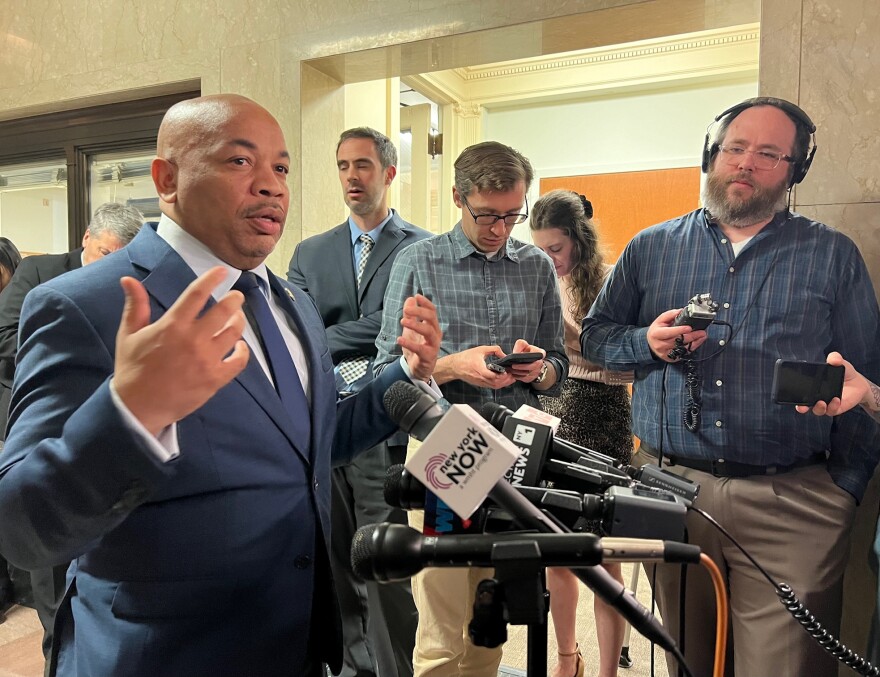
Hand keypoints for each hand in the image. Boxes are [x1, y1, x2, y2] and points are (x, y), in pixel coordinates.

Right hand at [113, 267, 248, 435]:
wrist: (138, 408)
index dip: (212, 279)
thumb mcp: (129, 334)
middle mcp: (193, 340)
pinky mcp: (215, 379)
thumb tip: (128, 279)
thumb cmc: (133, 369)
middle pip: (224, 311)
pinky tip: (240, 346)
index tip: (222, 271)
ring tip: (237, 318)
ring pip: (234, 333)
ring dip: (239, 322)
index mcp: (172, 326)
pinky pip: (239, 361)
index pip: (197, 294)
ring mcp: (207, 360)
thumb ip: (135, 306)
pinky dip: (243, 351)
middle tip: (236, 297)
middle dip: (234, 300)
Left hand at [398, 294, 441, 380]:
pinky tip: (399, 339)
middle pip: (431, 318)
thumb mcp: (411, 329)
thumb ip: (411, 315)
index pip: (432, 311)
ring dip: (415, 324)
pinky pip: (420, 348)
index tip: (416, 296)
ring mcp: (433, 345)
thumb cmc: (417, 347)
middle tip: (406, 309)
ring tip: (402, 321)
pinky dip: (409, 343)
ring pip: (428, 331)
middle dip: (419, 311)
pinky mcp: (428, 356)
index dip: (425, 303)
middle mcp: (435, 334)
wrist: (418, 368)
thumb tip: (410, 299)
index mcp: (432, 326)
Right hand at [438, 345, 515, 388]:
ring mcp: (480, 382)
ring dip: (504, 383)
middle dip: (506, 380)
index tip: (507, 371)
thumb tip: (504, 354)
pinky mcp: (480, 384)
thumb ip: (494, 349)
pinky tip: (503, 380)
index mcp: (479, 369)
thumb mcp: (481, 349)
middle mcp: (480, 378)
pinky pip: (491, 386)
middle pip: (495, 383)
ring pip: (494, 386)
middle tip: (512, 375)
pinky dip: (499, 384)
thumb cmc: (466, 357)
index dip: (501, 375)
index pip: (492, 376)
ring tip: (510, 378)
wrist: (455, 366)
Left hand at [507, 338, 546, 382]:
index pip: (540, 355)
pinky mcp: (532, 377)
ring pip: (528, 374)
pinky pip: (525, 379)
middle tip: (513, 365)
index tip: (520, 358)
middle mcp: (540, 363)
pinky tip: (513, 373)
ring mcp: (537, 371)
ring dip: (518, 372)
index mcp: (540, 353)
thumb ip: (519, 345)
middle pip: (533, 366)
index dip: (531, 356)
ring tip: (510, 369)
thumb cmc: (525, 351)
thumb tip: (516, 353)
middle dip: (522, 366)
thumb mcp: (522, 345)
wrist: (527, 360)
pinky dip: (518, 377)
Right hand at [647, 308, 707, 362]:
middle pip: (678, 341)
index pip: (669, 332)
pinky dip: (692, 347)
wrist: (651, 343)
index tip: (689, 328)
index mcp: (656, 334)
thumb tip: (681, 311)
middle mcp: (660, 345)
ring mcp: (665, 353)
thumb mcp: (660, 320)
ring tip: (702, 335)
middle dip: (692, 336)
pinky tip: (697, 341)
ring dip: (695, 342)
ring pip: (683, 348)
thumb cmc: (657, 331)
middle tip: (701, 332)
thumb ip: (670, 315)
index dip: (679, 330)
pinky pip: (684, 353)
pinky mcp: (671, 358)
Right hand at [795, 352, 869, 415]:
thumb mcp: (839, 363)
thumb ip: (835, 358)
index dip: (793, 394)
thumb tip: (833, 359)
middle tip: (801, 407)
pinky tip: (836, 400)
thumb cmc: (844, 373)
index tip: (790, 394)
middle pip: (804, 406)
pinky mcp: (836, 408)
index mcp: (812, 386)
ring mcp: (826, 404)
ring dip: (818, 408)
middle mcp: (816, 397)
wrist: (858, 382)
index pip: (799, 392)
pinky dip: (832, 406)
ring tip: (821, 402)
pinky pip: (831, 411)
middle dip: (801, 408)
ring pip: (817, 411)